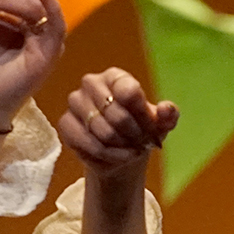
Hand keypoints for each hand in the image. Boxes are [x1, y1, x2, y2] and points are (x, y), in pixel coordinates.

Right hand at [58, 69, 178, 182]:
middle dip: (135, 135)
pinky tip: (118, 156)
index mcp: (116, 77)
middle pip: (117, 114)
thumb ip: (168, 115)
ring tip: (132, 150)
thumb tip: (166, 109)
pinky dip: (109, 155)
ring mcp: (75, 102)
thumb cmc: (142, 130)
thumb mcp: (161, 123)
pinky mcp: (65, 123)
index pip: (129, 92)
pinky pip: (88, 144)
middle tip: (142, 143)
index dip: (144, 116)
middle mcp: (91, 83)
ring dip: (123, 147)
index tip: (151, 128)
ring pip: (103, 131)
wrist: (123, 152)